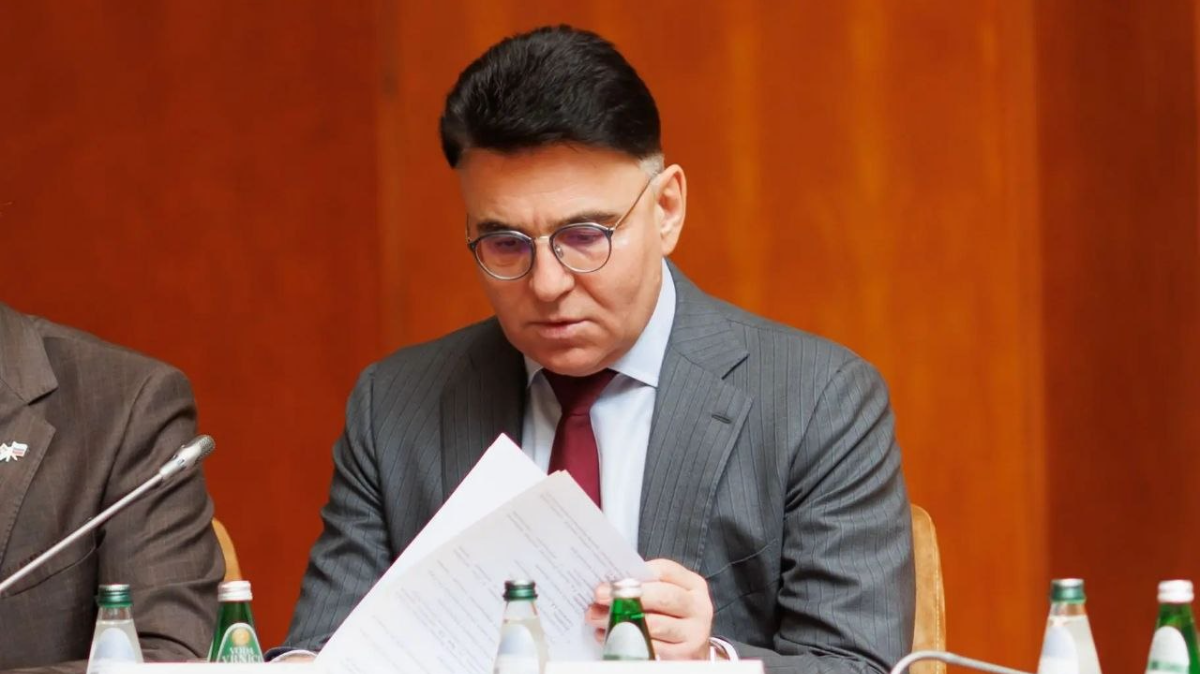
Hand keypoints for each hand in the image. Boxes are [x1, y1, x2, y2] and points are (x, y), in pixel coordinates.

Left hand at [585, 558, 713, 659]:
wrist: (691, 647)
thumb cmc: (672, 615)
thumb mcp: (666, 594)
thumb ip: (644, 586)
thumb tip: (607, 585)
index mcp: (693, 585)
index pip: (665, 570)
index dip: (636, 574)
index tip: (610, 580)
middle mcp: (698, 607)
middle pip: (663, 596)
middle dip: (628, 596)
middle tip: (600, 596)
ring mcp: (694, 632)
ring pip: (654, 624)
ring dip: (620, 621)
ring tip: (597, 618)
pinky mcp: (683, 654)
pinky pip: (651, 647)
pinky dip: (627, 641)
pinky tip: (610, 636)